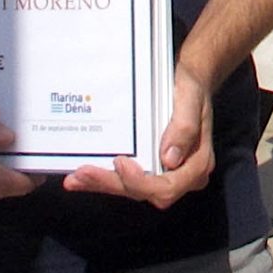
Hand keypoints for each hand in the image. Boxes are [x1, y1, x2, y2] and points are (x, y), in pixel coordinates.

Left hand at [63, 63, 212, 207]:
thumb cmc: (192, 89)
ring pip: (131, 189)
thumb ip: (185, 127)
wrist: (189, 81)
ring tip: (76, 177)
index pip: (167, 187)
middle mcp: (180, 175)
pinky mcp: (148, 168)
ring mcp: (163, 173)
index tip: (120, 162)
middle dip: (112, 183)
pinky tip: (81, 177)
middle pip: (144, 191)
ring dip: (102, 183)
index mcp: (195, 163)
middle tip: (84, 172)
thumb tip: (170, 158)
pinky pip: (125, 179)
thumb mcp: (192, 99)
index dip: (141, 181)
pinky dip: (103, 179)